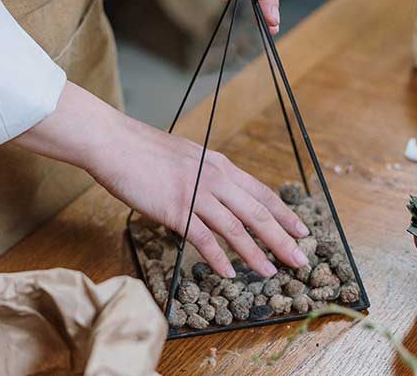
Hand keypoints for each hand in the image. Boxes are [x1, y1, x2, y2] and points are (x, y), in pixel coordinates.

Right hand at [14, 82, 308, 276]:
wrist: (115, 143)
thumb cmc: (144, 150)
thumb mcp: (187, 157)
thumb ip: (206, 174)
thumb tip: (219, 192)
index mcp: (220, 165)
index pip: (262, 193)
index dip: (284, 214)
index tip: (301, 231)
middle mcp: (215, 178)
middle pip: (257, 213)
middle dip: (282, 239)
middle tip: (299, 260)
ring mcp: (196, 194)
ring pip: (236, 229)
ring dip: (257, 253)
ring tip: (272, 272)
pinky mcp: (175, 209)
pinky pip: (204, 239)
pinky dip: (219, 258)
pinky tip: (230, 273)